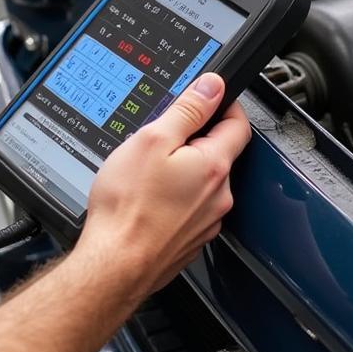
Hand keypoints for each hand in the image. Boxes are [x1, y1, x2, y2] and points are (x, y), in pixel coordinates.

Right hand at [78, 73, 250, 297]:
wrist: (114, 265)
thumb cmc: (128, 208)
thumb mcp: (152, 140)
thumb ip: (188, 110)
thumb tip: (212, 86)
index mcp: (214, 166)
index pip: (238, 124)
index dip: (225, 105)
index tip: (208, 98)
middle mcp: (219, 196)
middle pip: (219, 153)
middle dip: (196, 140)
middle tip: (163, 137)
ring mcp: (207, 221)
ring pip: (203, 183)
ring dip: (184, 171)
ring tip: (149, 173)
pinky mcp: (191, 240)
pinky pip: (191, 208)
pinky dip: (175, 198)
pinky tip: (148, 200)